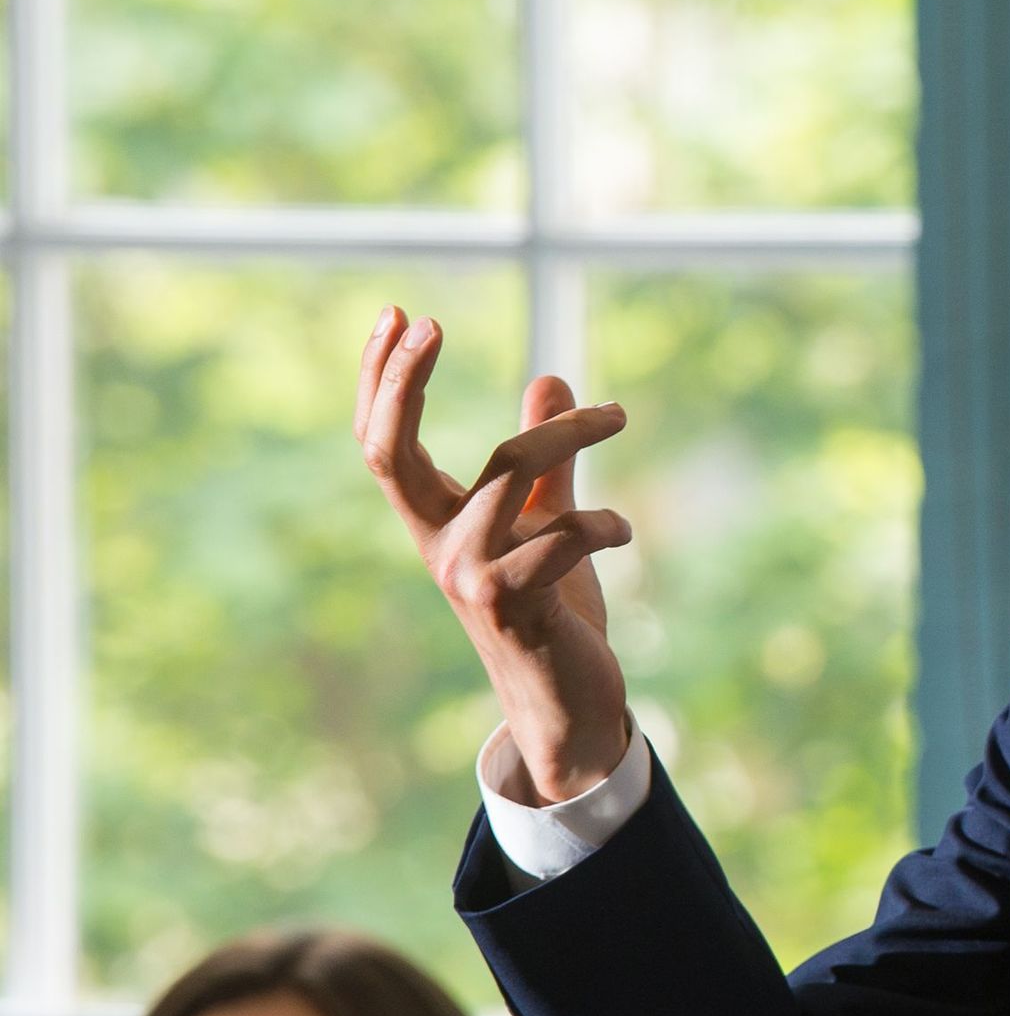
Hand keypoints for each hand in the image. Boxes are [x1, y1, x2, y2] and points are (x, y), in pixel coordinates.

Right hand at [355, 306, 634, 802]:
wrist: (570, 702)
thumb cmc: (554, 610)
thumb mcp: (545, 521)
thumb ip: (546, 460)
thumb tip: (549, 377)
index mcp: (435, 524)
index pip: (380, 442)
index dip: (378, 381)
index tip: (398, 312)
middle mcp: (437, 548)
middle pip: (394, 450)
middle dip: (403, 382)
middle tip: (433, 323)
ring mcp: (467, 578)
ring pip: (505, 470)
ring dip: (569, 431)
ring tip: (619, 415)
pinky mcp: (512, 605)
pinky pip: (559, 535)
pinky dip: (602, 520)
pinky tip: (625, 530)